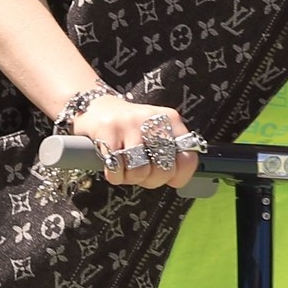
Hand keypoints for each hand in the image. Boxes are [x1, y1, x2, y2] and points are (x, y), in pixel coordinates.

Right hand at [80, 95, 201, 190]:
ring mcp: (129, 123)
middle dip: (152, 180)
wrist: (99, 107)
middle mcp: (152, 118)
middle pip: (163, 168)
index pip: (188, 157)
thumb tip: (176, 180)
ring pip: (140, 170)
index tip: (169, 177)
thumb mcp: (157, 134)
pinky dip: (115, 175)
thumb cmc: (132, 129)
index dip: (178, 175)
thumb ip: (171, 154)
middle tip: (143, 174)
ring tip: (126, 169)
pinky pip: (116, 168)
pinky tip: (113, 167)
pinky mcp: (108, 129)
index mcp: (171, 119)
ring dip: (131, 178)